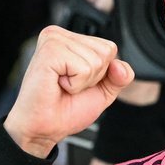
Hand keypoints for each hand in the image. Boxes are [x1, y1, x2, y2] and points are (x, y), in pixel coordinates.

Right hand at [4, 25, 133, 157]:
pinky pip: (83, 68)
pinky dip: (75, 84)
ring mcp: (54, 40)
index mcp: (71, 40)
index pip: (110, 48)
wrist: (44, 128)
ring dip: (83, 82)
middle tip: (69, 86)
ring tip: (62, 86)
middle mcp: (61, 35)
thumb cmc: (66, 110)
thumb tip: (120, 66)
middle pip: (106, 51)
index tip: (77, 82)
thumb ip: (119, 77)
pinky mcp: (49, 51)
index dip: (102, 73)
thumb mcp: (102, 91)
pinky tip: (57, 85)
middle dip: (94, 77)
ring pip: (96, 60)